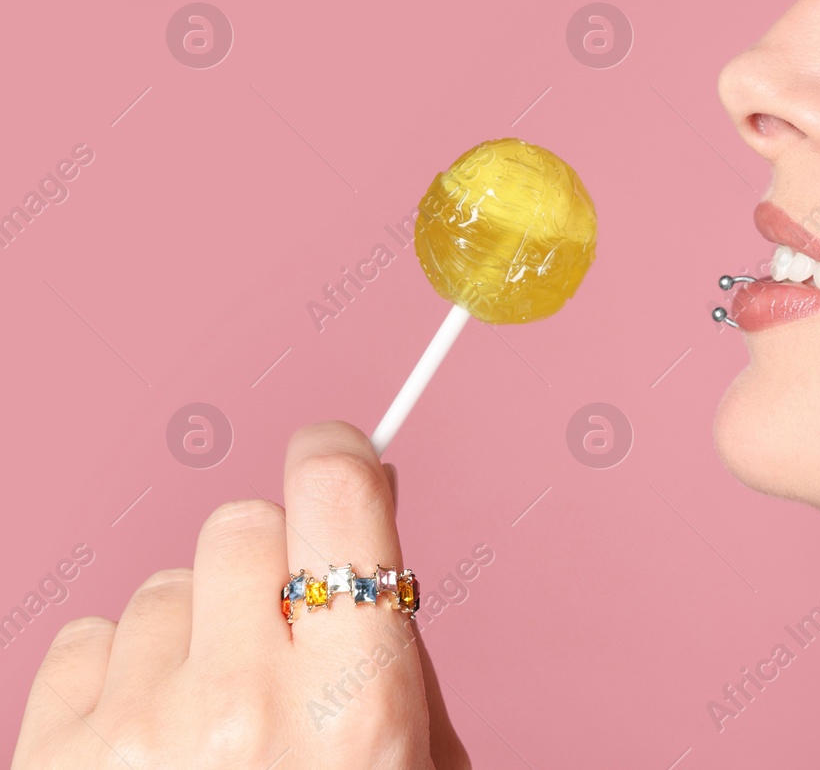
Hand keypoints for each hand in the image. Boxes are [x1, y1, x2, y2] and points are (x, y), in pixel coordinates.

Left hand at [11, 422, 469, 768]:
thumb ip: (397, 662)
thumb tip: (366, 531)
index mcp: (352, 710)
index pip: (334, 496)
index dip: (338, 457)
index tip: (339, 456)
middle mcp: (238, 710)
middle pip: (240, 525)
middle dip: (265, 567)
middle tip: (278, 634)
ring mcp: (131, 738)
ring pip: (159, 586)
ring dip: (189, 631)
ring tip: (206, 719)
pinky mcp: (46, 763)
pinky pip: (84, 640)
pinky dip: (117, 675)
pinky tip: (146, 738)